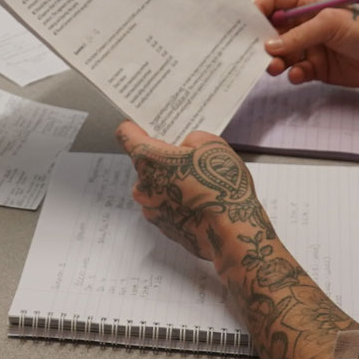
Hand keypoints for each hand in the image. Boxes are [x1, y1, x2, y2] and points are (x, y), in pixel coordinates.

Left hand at [116, 121, 269, 270]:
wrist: (232, 232)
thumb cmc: (221, 187)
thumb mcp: (211, 144)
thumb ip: (191, 139)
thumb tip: (187, 147)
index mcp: (148, 159)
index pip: (126, 135)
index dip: (134, 127)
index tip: (141, 126)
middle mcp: (143, 185)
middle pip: (146, 164)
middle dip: (164, 159)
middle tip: (189, 159)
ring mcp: (151, 209)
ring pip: (157, 187)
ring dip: (172, 183)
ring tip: (200, 184)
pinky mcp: (163, 227)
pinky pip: (166, 207)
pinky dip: (178, 203)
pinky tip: (200, 203)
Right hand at [256, 0, 358, 88]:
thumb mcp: (331, 24)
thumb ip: (299, 36)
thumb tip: (269, 46)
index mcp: (307, 5)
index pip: (274, 2)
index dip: (258, 9)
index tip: (244, 23)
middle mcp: (304, 25)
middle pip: (272, 31)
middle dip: (261, 41)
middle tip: (252, 52)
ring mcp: (309, 48)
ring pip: (281, 54)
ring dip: (275, 61)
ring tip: (274, 67)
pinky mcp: (316, 69)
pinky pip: (295, 71)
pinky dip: (292, 74)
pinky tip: (299, 75)